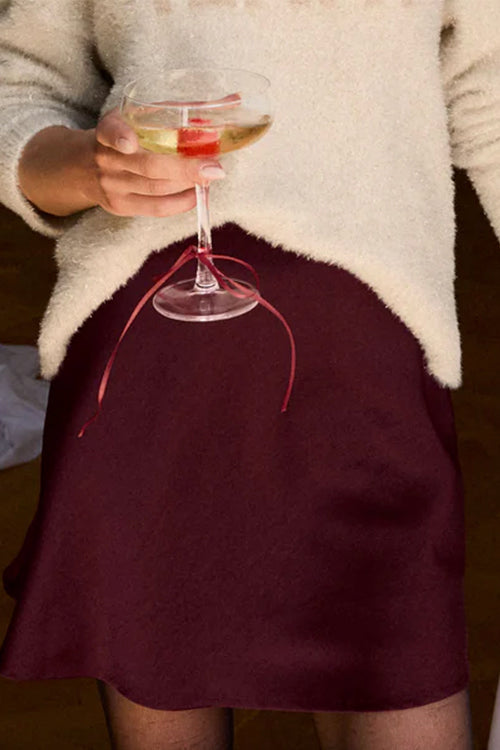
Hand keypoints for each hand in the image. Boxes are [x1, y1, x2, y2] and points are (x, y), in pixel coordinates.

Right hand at [87, 106, 225, 216]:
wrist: (84, 167)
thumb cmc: (125, 135)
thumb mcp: (139, 115)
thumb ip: (179, 109)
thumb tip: (235, 100)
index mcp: (109, 129)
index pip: (110, 131)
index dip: (119, 136)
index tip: (130, 143)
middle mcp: (107, 159)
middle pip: (148, 167)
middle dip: (184, 169)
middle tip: (214, 168)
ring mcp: (112, 186)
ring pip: (157, 188)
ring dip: (188, 184)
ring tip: (210, 175)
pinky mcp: (120, 207)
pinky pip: (156, 208)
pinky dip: (181, 202)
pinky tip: (197, 194)